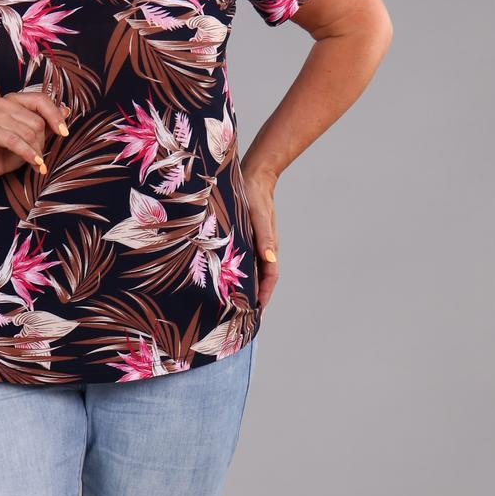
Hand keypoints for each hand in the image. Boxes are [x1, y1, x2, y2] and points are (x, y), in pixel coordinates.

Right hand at [0, 91, 69, 183]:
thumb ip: (46, 125)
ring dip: (36, 152)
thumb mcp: (31, 138)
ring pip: (28, 133)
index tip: (64, 133)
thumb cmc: (5, 151)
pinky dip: (28, 154)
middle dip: (42, 142)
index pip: (41, 99)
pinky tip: (35, 164)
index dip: (55, 116)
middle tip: (39, 156)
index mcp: (14, 100)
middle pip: (37, 121)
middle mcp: (2, 103)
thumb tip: (66, 110)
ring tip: (36, 163)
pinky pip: (15, 141)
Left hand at [242, 165, 279, 310]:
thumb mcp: (259, 218)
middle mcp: (262, 250)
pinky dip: (236, 274)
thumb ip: (265, 239)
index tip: (256, 312)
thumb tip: (269, 259)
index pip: (270, 278)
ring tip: (232, 306)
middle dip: (253, 299)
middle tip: (243, 318)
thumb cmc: (255, 197)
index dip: (264, 296)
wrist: (252, 177)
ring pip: (250, 272)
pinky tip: (224, 281)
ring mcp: (253, 245)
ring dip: (244, 288)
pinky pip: (240, 261)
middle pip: (260, 279)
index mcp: (268, 247)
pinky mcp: (243, 240)